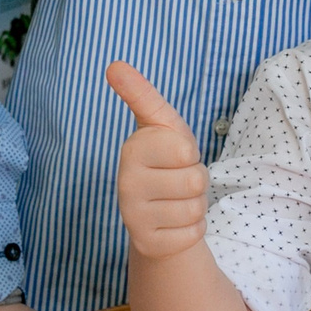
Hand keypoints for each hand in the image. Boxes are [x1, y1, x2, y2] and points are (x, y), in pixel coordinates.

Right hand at [108, 63, 207, 261]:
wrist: (157, 209)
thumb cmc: (166, 158)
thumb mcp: (161, 123)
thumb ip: (141, 93)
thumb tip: (114, 64)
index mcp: (132, 149)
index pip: (184, 148)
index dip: (189, 151)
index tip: (173, 152)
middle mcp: (126, 184)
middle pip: (195, 179)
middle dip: (197, 178)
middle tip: (178, 177)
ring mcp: (133, 217)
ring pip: (196, 208)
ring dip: (196, 204)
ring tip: (176, 198)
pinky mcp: (147, 245)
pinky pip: (193, 234)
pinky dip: (193, 228)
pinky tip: (175, 222)